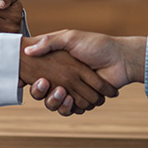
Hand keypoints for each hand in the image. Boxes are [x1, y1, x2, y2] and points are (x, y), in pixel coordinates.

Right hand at [23, 30, 145, 114]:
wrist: (120, 58)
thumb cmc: (95, 45)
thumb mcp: (70, 38)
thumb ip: (49, 42)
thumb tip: (27, 51)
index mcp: (56, 64)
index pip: (36, 77)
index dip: (32, 81)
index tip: (31, 78)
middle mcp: (62, 79)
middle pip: (42, 94)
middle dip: (42, 93)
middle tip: (47, 84)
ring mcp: (73, 91)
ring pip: (55, 105)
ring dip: (55, 102)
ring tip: (63, 93)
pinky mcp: (84, 100)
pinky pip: (72, 110)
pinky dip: (70, 108)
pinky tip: (72, 100)